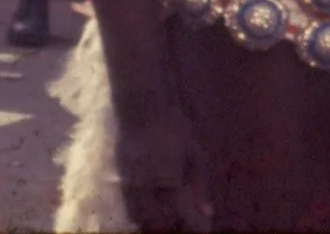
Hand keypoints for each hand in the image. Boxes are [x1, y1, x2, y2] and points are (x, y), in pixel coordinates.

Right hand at [117, 106, 211, 231]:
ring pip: (138, 217)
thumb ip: (201, 185)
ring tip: (164, 227)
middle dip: (168, 230)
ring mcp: (131, 183)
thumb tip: (209, 213)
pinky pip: (127, 206)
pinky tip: (146, 217)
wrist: (143, 108)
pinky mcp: (120, 177)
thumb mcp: (195, 153)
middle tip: (179, 229)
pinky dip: (137, 215)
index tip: (199, 231)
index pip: (179, 218)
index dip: (189, 229)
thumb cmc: (174, 128)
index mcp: (170, 180)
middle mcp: (148, 186)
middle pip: (156, 223)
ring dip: (151, 225)